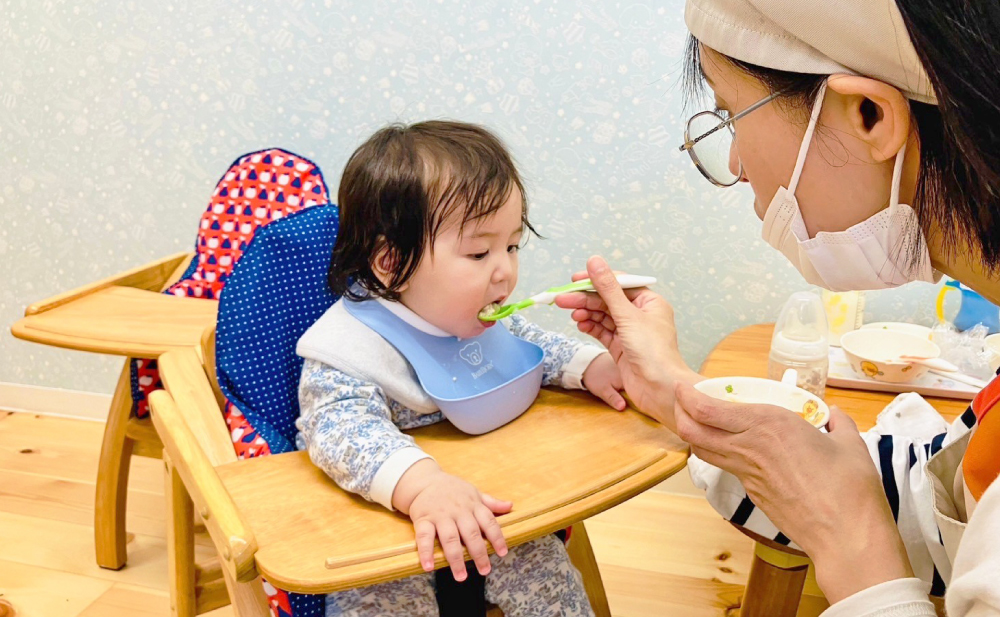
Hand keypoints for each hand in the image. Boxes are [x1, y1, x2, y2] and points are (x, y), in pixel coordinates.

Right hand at [392, 460, 511, 580]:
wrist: (424, 480)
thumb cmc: (453, 490)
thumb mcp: (473, 492)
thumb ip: (490, 502)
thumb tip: (510, 506)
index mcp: (472, 505)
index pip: (488, 522)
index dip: (497, 537)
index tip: (502, 553)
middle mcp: (458, 510)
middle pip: (471, 533)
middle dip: (479, 553)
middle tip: (485, 570)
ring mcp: (440, 515)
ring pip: (450, 538)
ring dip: (455, 558)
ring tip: (461, 576)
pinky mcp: (423, 519)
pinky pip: (424, 536)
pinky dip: (426, 552)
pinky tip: (429, 566)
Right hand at [555, 256, 700, 425]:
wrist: (659, 389)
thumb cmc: (652, 351)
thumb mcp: (627, 315)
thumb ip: (608, 289)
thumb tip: (594, 261)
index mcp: (650, 303)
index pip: (619, 284)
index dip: (597, 280)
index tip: (574, 279)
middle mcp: (641, 316)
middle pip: (608, 300)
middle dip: (585, 299)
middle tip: (562, 299)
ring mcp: (630, 332)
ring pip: (603, 316)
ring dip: (587, 313)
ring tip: (571, 313)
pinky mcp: (621, 347)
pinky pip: (602, 332)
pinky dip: (591, 327)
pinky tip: (580, 324)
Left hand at [673, 383, 913, 602]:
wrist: (845, 536)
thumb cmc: (850, 488)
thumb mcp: (849, 443)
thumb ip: (838, 422)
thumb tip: (835, 415)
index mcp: (768, 424)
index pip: (707, 409)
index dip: (687, 397)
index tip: (682, 388)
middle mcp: (749, 447)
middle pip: (693, 430)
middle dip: (680, 413)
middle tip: (682, 402)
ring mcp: (747, 474)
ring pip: (704, 451)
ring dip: (695, 435)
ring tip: (701, 422)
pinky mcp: (753, 493)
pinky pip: (728, 467)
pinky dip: (720, 454)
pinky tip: (734, 448)